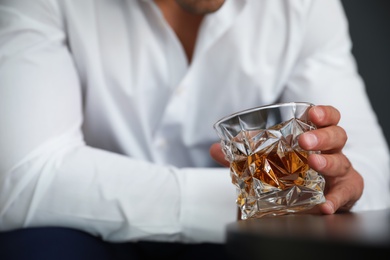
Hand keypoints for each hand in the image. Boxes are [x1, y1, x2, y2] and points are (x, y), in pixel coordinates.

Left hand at [209, 105, 363, 214]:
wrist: (304, 201)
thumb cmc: (288, 173)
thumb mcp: (266, 161)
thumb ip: (240, 155)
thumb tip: (213, 149)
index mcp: (313, 137)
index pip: (325, 118)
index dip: (323, 113)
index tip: (312, 113)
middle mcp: (329, 151)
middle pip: (337, 136)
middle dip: (322, 136)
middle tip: (305, 141)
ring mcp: (338, 172)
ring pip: (342, 162)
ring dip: (328, 163)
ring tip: (314, 165)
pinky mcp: (343, 193)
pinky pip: (346, 194)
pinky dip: (336, 199)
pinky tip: (325, 205)